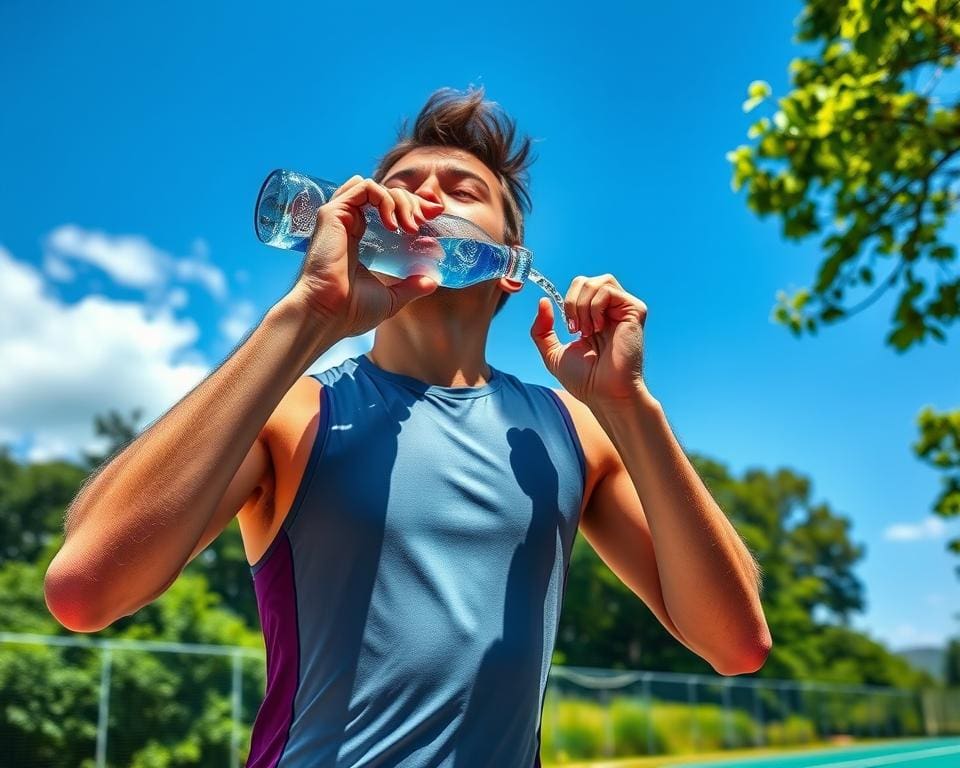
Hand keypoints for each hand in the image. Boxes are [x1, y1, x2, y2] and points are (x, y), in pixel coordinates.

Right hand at [286, 175, 445, 337]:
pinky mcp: (333, 213)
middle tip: (424, 222)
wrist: (328, 315)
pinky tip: (393, 224)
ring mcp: (340, 217)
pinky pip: (363, 187)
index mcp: (360, 239)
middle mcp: (348, 224)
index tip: (431, 217)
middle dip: (411, 202)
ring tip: (410, 226)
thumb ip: (411, 286)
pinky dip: (384, 199)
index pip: (386, 208)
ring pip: (375, 186)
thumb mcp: (390, 297)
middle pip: (384, 194)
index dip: (411, 207)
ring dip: (399, 199)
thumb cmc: (351, 311)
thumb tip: (432, 282)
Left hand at [530, 274, 647, 406]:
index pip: (578, 288)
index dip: (566, 301)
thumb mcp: (552, 353)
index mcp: (593, 316)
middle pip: (585, 280)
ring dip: (583, 306)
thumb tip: (543, 301)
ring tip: (587, 330)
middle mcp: (610, 310)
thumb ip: (542, 329)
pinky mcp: (635, 310)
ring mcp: (623, 309)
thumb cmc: (585, 380)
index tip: (568, 329)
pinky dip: (595, 307)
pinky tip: (598, 328)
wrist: (605, 393)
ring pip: (597, 282)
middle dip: (572, 301)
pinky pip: (608, 290)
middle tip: (575, 329)